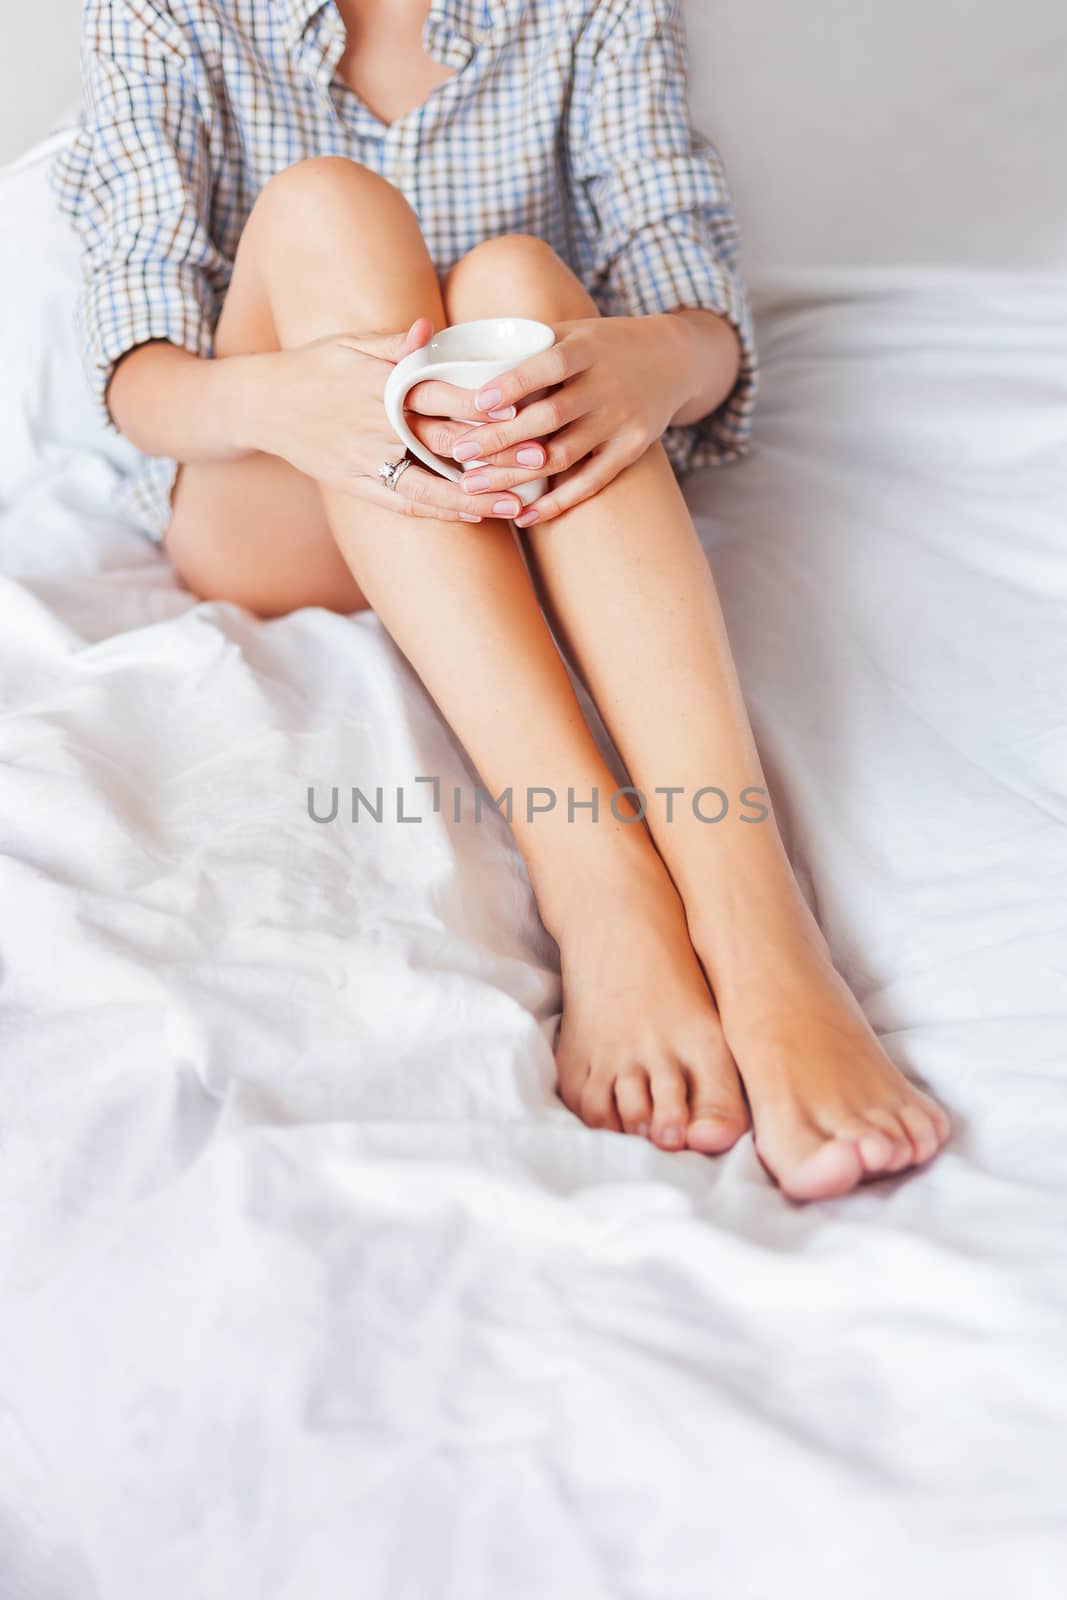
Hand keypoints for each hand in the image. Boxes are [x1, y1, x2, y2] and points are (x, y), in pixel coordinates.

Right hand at [248, 319, 527, 523]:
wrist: (259, 405)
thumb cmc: (313, 368)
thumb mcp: (349, 344)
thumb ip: (394, 342)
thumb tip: (429, 329)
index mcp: (380, 386)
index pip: (439, 394)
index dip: (481, 403)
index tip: (521, 407)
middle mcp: (376, 426)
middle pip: (444, 442)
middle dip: (494, 453)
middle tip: (539, 459)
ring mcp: (366, 461)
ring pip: (430, 484)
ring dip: (475, 497)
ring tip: (516, 506)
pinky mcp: (357, 485)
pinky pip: (403, 504)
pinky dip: (439, 511)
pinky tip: (473, 516)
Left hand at [439, 314, 709, 525]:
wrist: (674, 359)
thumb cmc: (604, 344)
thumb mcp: (573, 330)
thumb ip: (527, 344)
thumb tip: (460, 354)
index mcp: (588, 348)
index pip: (548, 366)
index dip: (513, 385)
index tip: (477, 403)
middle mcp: (607, 386)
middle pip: (549, 419)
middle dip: (499, 439)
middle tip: (457, 454)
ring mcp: (621, 421)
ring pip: (562, 456)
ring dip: (515, 476)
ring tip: (473, 487)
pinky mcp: (631, 449)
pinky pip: (590, 482)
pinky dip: (557, 502)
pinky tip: (523, 515)